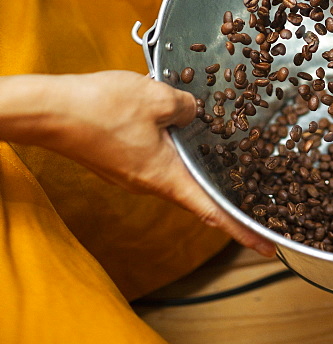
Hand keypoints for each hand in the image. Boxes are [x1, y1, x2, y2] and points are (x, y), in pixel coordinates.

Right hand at [32, 71, 274, 256]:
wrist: (54, 111)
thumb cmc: (103, 109)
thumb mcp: (158, 98)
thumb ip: (186, 107)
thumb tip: (192, 113)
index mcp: (164, 176)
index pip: (211, 211)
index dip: (241, 230)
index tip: (267, 246)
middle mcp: (149, 181)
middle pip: (194, 190)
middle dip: (223, 189)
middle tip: (254, 192)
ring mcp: (132, 172)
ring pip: (173, 167)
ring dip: (195, 159)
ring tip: (219, 144)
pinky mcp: (120, 159)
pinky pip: (155, 154)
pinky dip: (172, 144)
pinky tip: (178, 122)